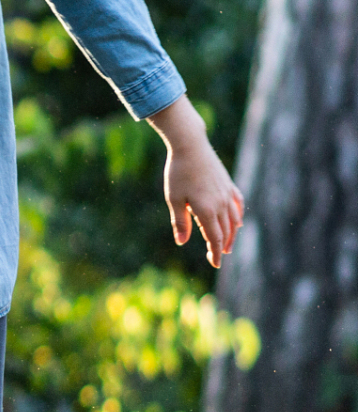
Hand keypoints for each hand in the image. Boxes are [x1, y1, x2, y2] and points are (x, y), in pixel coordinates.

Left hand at [147, 97, 242, 267]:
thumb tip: (182, 242)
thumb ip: (180, 222)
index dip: (215, 253)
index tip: (215, 265)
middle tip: (217, 256)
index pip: (214, 238)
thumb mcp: (173, 199)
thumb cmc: (178, 173)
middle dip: (221, 246)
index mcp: (207, 210)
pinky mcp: (229, 184)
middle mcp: (221, 204)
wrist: (190, 146)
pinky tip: (237, 221)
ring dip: (231, 234)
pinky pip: (238, 204)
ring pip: (234, 220)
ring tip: (226, 243)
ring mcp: (227, 193)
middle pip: (225, 231)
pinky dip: (238, 216)